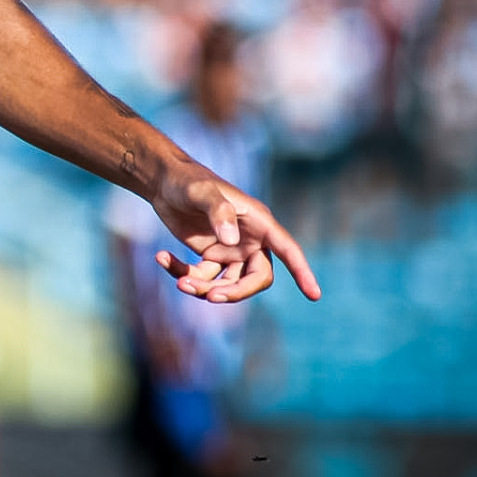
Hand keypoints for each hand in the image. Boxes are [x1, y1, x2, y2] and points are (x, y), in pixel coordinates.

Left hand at [150, 164, 320, 304]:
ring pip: (227, 285)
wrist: (164, 181)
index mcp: (259, 222)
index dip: (302, 271)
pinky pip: (202, 277)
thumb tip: (231, 242)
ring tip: (180, 283)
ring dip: (204, 288)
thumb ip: (218, 211)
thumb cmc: (187, 181)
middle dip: (235, 291)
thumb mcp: (201, 191)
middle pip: (256, 279)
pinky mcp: (210, 257)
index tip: (315, 294)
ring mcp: (230, 252)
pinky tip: (161, 258)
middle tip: (209, 295)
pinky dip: (182, 274)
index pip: (287, 249)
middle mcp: (249, 241)